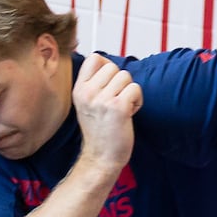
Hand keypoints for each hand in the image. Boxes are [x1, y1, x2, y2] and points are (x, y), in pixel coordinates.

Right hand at [74, 54, 140, 170]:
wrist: (101, 158)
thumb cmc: (99, 131)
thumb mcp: (86, 103)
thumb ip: (93, 83)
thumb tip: (104, 61)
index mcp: (79, 90)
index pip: (94, 58)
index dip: (106, 66)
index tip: (109, 83)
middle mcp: (88, 93)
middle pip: (113, 66)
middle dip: (120, 82)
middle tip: (116, 101)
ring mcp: (102, 100)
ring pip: (126, 76)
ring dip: (129, 92)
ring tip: (122, 108)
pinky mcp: (118, 107)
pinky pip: (135, 89)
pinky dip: (137, 101)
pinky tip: (129, 114)